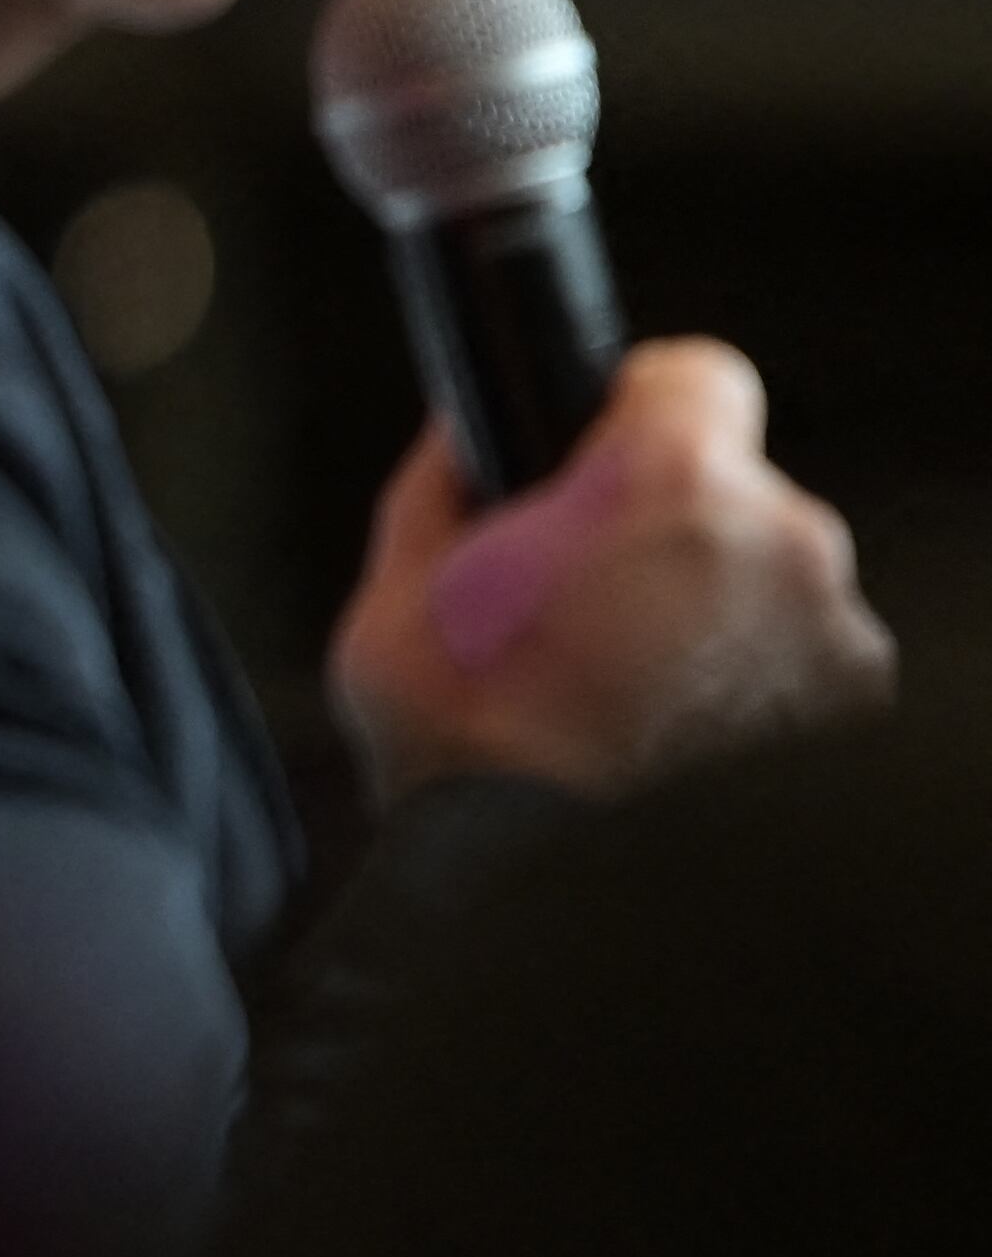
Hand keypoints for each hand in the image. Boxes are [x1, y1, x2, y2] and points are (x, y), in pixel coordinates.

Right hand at [329, 338, 893, 806]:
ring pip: (771, 580)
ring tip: (631, 683)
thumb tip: (470, 434)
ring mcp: (833, 635)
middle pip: (735, 489)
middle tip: (588, 601)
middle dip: (670, 529)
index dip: (639, 411)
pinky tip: (679, 729)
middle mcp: (778, 544)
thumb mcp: (402, 577)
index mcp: (668, 482)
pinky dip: (753, 681)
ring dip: (715, 610)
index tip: (603, 458)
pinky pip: (801, 660)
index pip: (698, 374)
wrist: (536, 882)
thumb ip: (453, 479)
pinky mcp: (854, 711)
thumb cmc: (470, 745)